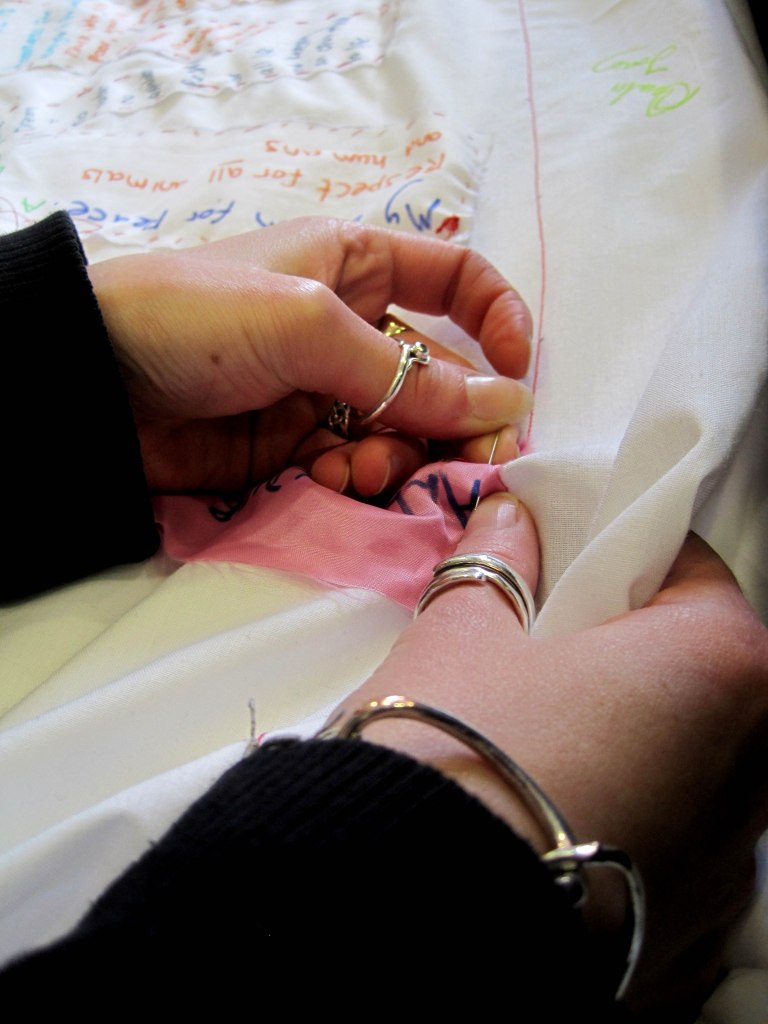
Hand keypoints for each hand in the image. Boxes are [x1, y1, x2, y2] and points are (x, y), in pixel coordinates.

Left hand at [88, 217, 532, 495]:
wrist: (94, 383)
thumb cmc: (199, 315)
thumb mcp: (310, 325)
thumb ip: (408, 375)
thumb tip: (508, 407)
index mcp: (360, 265)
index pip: (458, 280)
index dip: (500, 322)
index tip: (521, 375)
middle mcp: (354, 327)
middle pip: (443, 376)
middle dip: (459, 421)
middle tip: (474, 468)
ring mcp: (328, 391)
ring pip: (406, 432)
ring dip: (403, 458)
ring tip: (365, 472)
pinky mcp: (301, 448)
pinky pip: (360, 468)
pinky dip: (359, 483)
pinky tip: (331, 482)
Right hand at [341, 493, 767, 1019]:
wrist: (409, 920)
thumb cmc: (450, 748)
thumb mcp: (462, 635)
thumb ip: (498, 566)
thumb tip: (510, 518)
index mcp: (721, 669)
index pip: (695, 574)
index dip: (626, 557)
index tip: (575, 566)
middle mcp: (754, 771)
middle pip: (703, 674)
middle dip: (635, 650)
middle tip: (552, 648)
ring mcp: (728, 868)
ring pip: (692, 766)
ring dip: (637, 740)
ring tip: (546, 742)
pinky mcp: (686, 937)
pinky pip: (668, 851)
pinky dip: (626, 822)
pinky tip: (551, 821)